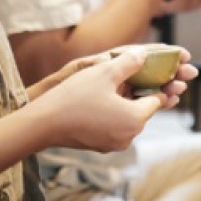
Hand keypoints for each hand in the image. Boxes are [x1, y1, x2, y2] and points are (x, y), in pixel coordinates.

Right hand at [30, 47, 190, 151]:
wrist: (42, 124)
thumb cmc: (74, 97)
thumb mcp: (104, 72)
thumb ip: (130, 62)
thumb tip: (145, 53)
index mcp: (135, 119)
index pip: (157, 99)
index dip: (158, 82)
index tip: (156, 71)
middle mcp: (129, 137)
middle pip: (143, 109)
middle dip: (141, 92)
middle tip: (136, 74)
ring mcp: (114, 144)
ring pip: (127, 117)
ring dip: (125, 102)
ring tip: (116, 83)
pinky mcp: (100, 146)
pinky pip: (114, 126)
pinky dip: (113, 112)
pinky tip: (101, 98)